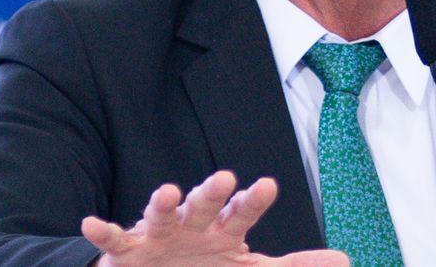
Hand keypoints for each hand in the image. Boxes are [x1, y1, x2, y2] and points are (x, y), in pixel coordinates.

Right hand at [81, 170, 347, 265]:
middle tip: (225, 178)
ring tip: (167, 191)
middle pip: (205, 203)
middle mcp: (193, 224)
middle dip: (212, 192)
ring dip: (163, 202)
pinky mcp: (128, 251)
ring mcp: (159, 234)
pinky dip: (102, 232)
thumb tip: (344, 261)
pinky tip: (91, 223)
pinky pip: (113, 239)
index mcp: (224, 229)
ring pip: (162, 213)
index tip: (268, 186)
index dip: (253, 200)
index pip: (242, 211)